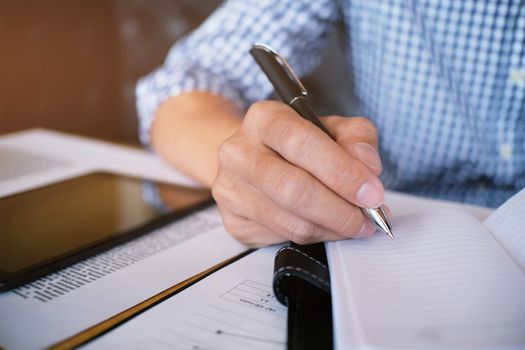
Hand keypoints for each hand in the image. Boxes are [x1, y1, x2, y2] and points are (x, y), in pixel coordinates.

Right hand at [212, 101, 383, 246]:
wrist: (252, 161)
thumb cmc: (297, 145)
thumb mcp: (331, 127)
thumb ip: (356, 138)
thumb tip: (368, 166)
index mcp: (264, 119)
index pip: (302, 143)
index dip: (342, 172)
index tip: (372, 193)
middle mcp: (239, 152)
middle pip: (293, 189)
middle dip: (340, 210)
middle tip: (368, 218)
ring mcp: (231, 189)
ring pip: (290, 222)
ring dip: (332, 229)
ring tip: (354, 224)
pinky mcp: (233, 221)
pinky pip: (282, 238)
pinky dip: (314, 237)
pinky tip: (326, 226)